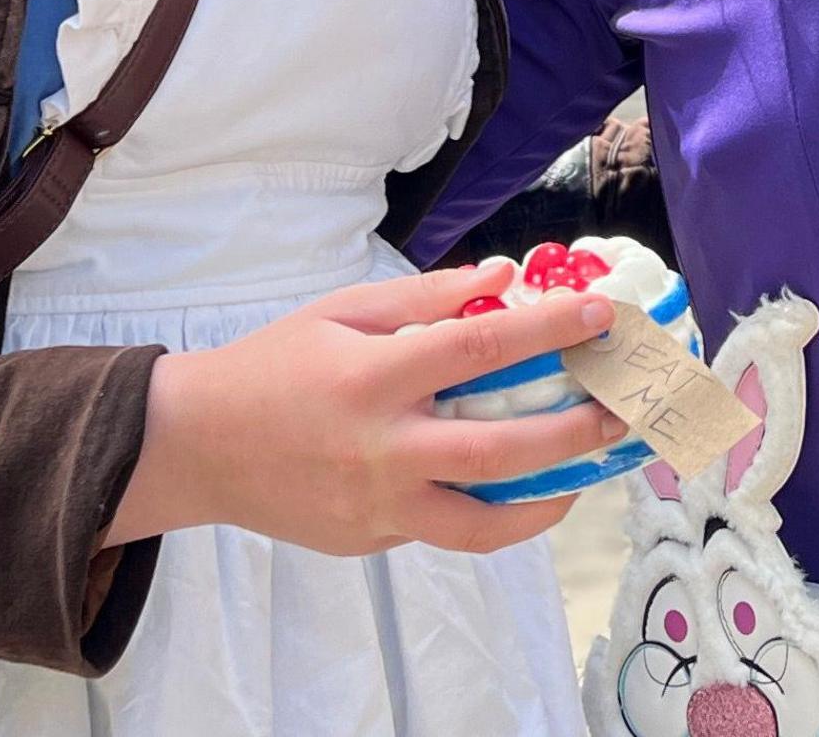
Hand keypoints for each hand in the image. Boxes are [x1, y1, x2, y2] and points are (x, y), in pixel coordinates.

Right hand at [105, 257, 627, 557]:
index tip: (600, 314)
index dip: (548, 330)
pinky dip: (487, 510)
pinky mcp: (371, 541)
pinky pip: (443, 529)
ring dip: (550, 498)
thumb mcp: (341, 311)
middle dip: (576, 432)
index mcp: (372, 379)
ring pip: (484, 523)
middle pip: (501, 452)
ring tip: (587, 472)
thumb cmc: (273, 366)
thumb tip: (505, 277)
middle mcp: (380, 451)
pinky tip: (516, 485)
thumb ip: (426, 299)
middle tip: (623, 411)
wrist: (195, 447)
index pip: (479, 349)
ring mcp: (376, 507)